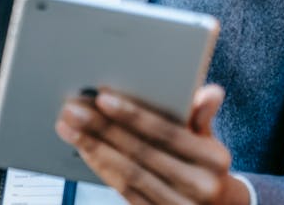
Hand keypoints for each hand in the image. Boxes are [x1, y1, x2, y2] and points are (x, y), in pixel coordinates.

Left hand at [54, 84, 248, 204]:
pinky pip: (125, 191)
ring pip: (128, 174)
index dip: (133, 115)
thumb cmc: (203, 163)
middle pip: (141, 153)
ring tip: (69, 127)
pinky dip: (101, 168)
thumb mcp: (208, 137)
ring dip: (94, 148)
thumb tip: (211, 92)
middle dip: (103, 129)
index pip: (167, 132)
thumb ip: (202, 114)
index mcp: (214, 159)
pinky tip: (84, 149)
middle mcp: (199, 186)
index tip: (102, 97)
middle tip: (73, 109)